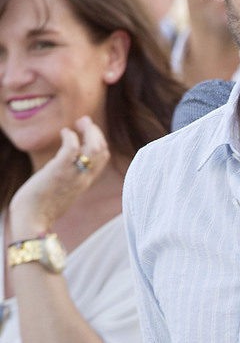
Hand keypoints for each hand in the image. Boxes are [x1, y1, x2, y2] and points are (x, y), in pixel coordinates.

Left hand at [8, 118, 109, 237]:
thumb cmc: (41, 208)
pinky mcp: (59, 171)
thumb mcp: (60, 192)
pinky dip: (70, 135)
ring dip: (89, 131)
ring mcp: (73, 175)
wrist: (33, 220)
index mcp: (85, 182)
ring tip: (78, 124)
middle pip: (102, 150)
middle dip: (96, 131)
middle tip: (84, 121)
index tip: (87, 131)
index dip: (98, 140)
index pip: (103, 158)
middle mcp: (83, 178)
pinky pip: (72, 148)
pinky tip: (64, 133)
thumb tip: (60, 171)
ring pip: (94, 148)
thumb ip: (66, 180)